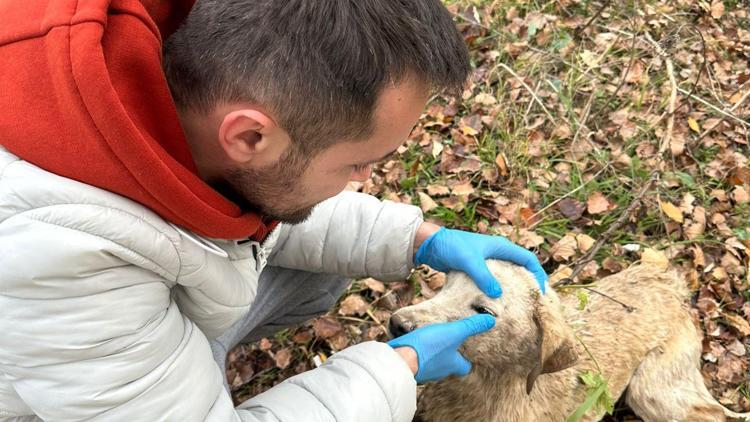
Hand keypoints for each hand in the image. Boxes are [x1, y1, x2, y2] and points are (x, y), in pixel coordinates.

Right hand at [388, 315, 494, 382]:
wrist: (400, 359)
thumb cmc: (429, 347)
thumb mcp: (453, 332)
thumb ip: (470, 327)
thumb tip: (491, 320)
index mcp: (452, 364)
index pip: (465, 367)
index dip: (468, 360)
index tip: (469, 352)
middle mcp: (439, 371)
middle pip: (448, 365)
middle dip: (449, 355)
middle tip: (449, 343)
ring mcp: (424, 370)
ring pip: (432, 363)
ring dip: (433, 353)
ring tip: (432, 340)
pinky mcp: (410, 366)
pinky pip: (417, 360)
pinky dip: (418, 353)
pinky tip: (415, 343)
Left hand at [415, 227, 546, 297]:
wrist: (431, 245)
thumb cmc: (452, 246)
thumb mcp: (470, 261)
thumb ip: (484, 276)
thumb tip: (498, 294)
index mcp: (501, 247)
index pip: (528, 259)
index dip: (538, 274)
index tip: (542, 291)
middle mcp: (497, 253)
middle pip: (520, 268)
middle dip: (528, 283)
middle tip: (533, 301)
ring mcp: (487, 261)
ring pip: (506, 276)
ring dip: (512, 288)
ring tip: (516, 305)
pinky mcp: (477, 269)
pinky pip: (492, 281)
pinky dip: (497, 291)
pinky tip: (496, 303)